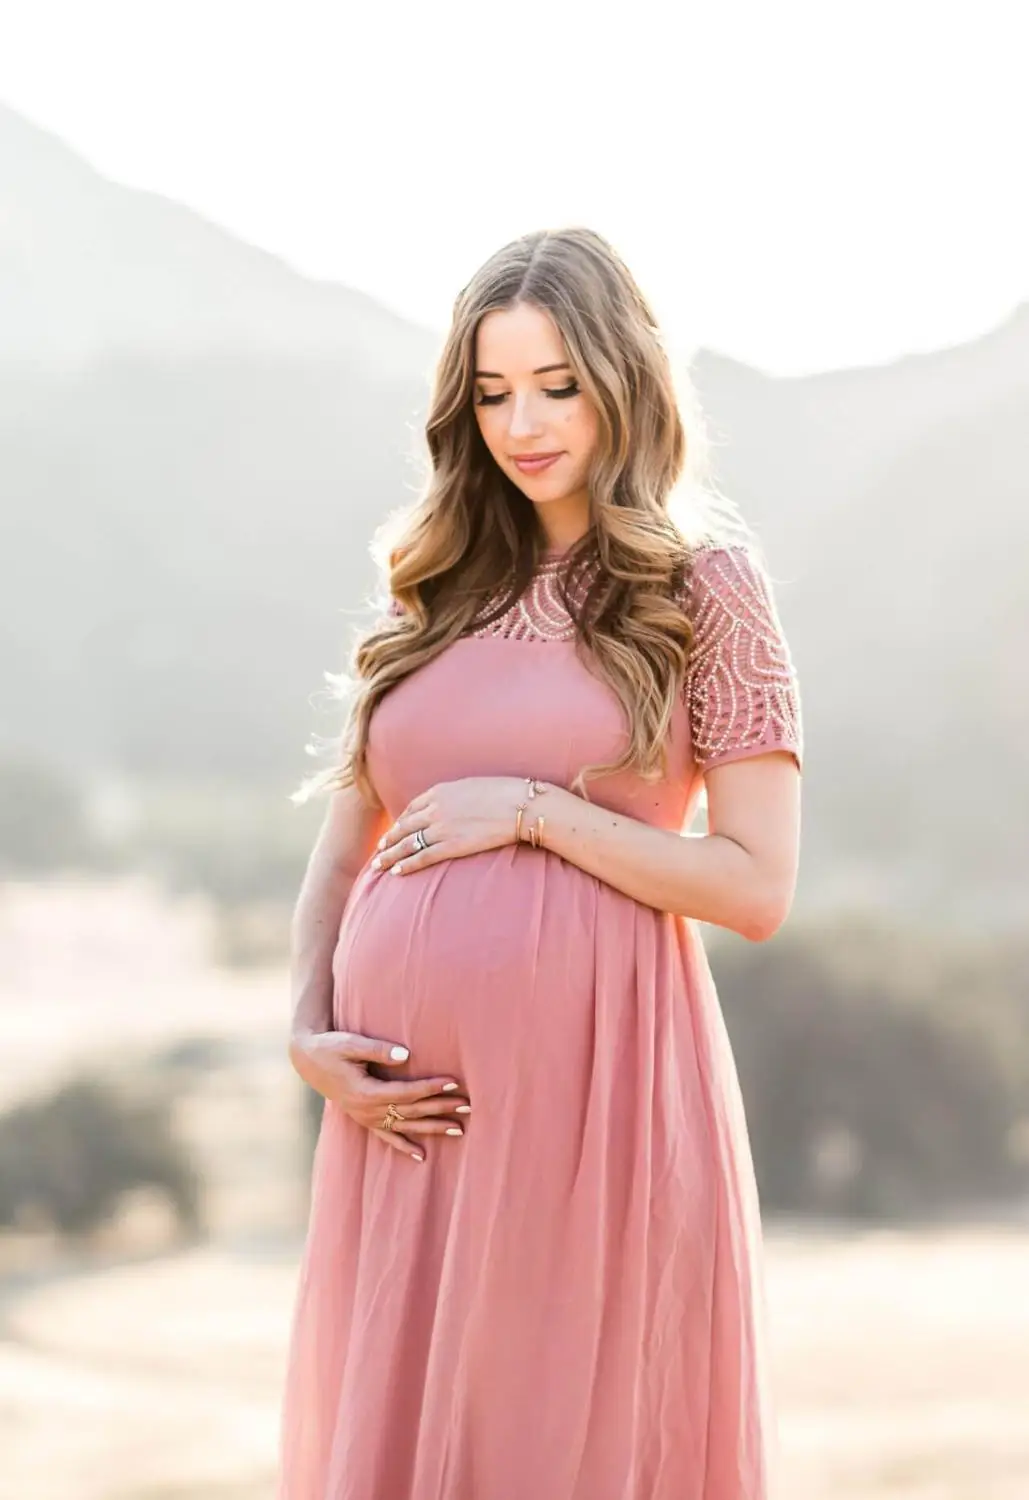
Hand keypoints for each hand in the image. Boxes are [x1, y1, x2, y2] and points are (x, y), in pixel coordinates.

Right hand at [288, 1029, 469, 1162]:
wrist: (308, 1060)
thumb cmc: (331, 1047)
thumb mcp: (351, 1044)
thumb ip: (378, 1049)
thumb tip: (406, 1054)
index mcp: (366, 1092)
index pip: (407, 1092)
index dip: (431, 1088)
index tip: (454, 1082)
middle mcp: (367, 1110)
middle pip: (411, 1111)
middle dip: (440, 1109)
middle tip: (468, 1106)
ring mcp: (366, 1118)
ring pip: (405, 1127)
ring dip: (432, 1128)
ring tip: (459, 1130)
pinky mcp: (364, 1119)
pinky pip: (387, 1137)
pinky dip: (404, 1146)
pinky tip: (422, 1156)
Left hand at [372, 776, 531, 874]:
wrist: (519, 804)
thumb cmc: (503, 793)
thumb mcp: (472, 785)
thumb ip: (456, 795)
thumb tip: (453, 804)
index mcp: (440, 791)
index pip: (411, 808)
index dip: (400, 821)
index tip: (394, 829)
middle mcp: (435, 809)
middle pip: (404, 826)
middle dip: (389, 839)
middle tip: (379, 849)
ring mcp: (442, 827)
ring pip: (407, 843)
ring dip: (391, 855)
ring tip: (380, 864)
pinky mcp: (452, 845)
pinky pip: (423, 856)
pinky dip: (407, 864)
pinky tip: (397, 871)